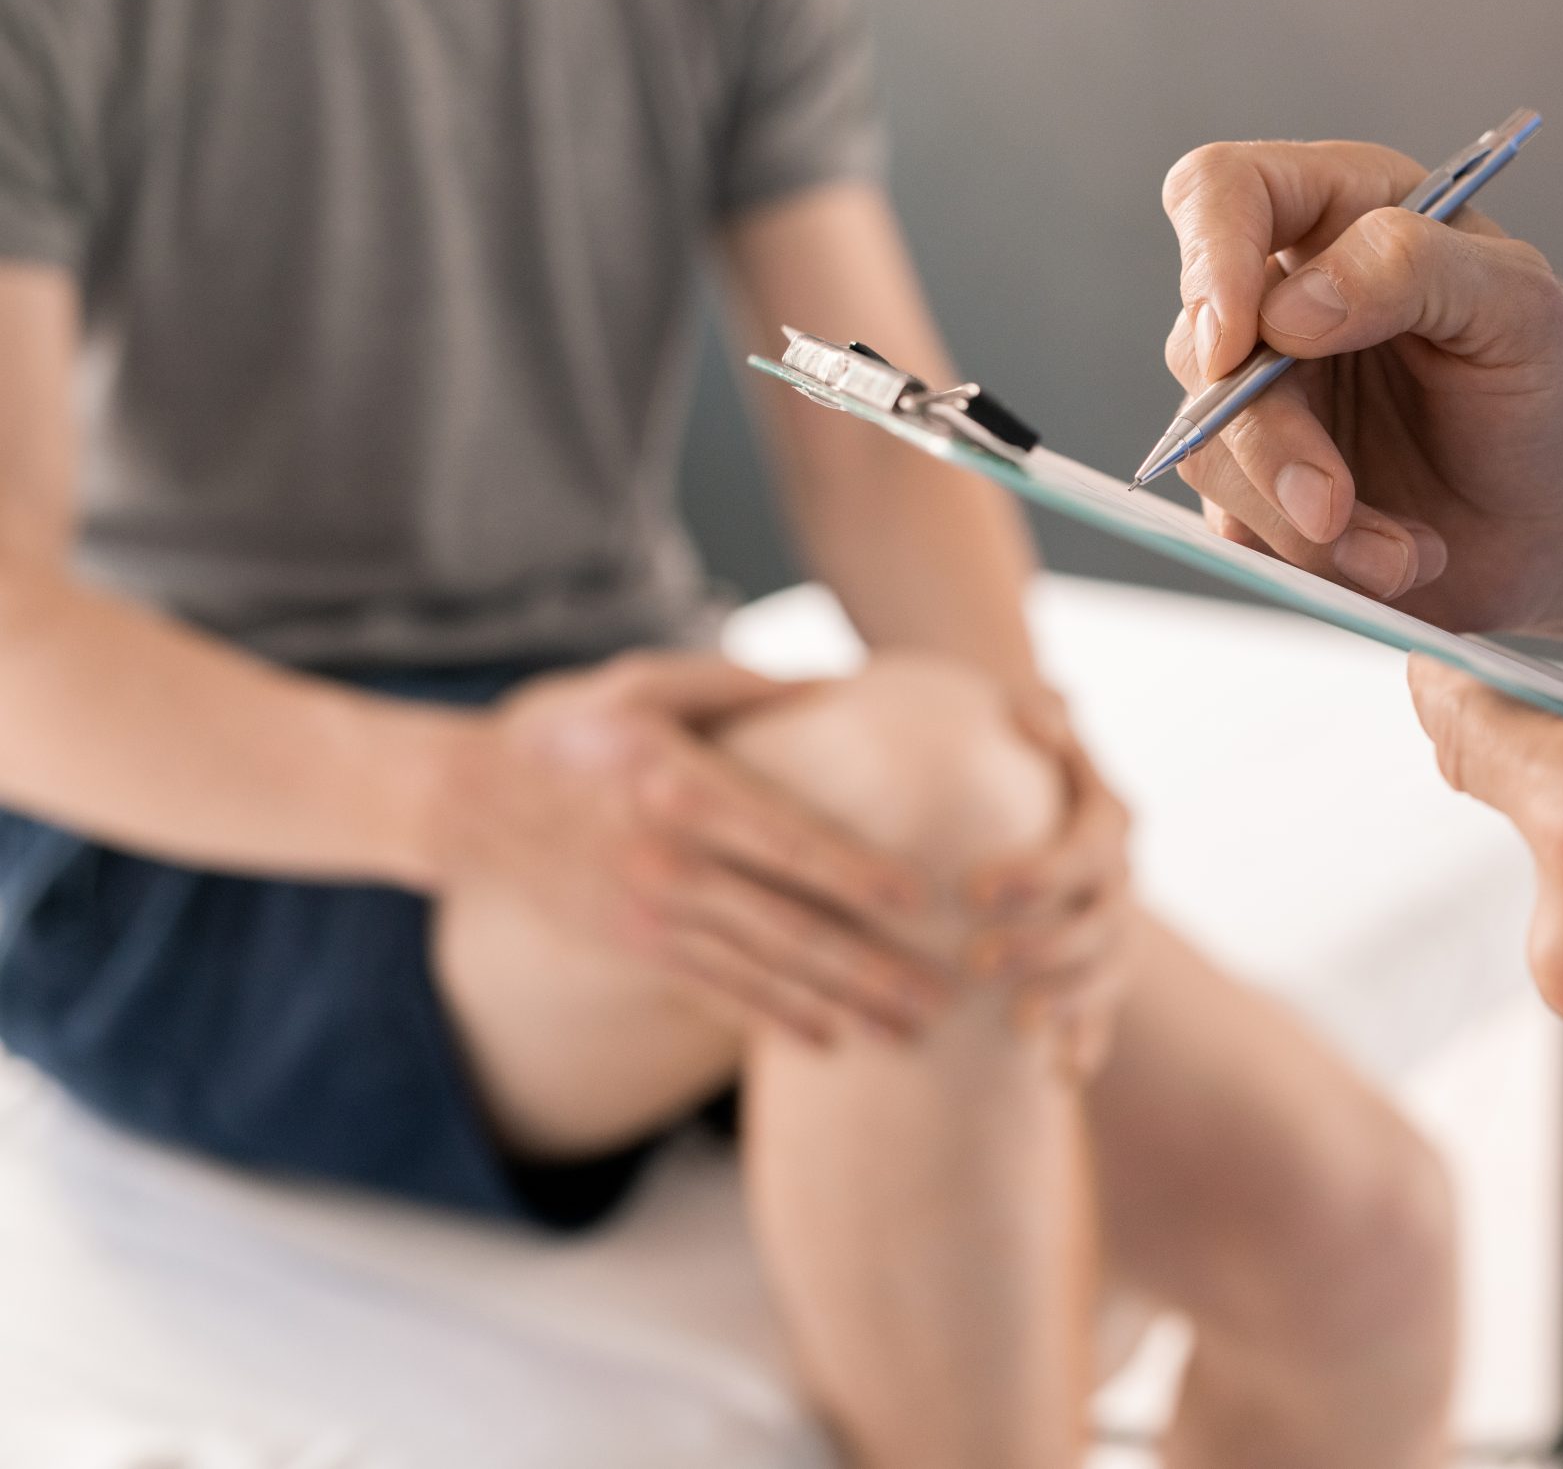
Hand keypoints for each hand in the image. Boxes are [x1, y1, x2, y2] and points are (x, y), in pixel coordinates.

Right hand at [425, 652, 948, 1047]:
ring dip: (840, 1006)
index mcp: (682, 790)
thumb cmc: (569, 730)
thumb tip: (837, 675)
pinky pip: (717, 993)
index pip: (787, 842)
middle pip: (788, 926)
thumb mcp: (646, 683)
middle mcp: (670, 864)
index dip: (855, 877)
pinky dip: (774, 1018)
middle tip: (945, 995)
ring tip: (908, 1033)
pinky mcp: (636, 948)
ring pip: (762, 973)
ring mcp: (651, 917)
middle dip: (870, 967)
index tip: (922, 902)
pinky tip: (828, 1041)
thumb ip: (741, 681)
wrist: (464, 802)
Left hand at [967, 688, 1136, 1080]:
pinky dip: (1085, 1046)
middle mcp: (1120, 877)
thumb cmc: (1013, 754)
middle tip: (979, 960)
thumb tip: (1039, 712)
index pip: (1087, 848)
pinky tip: (1060, 1075)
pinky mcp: (1098, 973)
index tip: (975, 888)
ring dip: (1070, 1002)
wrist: (1027, 799)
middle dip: (1046, 946)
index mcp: (1108, 818)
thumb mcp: (1028, 721)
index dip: (1039, 873)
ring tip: (1019, 1024)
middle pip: (1101, 920)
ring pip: (1109, 975)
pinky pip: (1103, 1018)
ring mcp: (1114, 929)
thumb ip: (1038, 710)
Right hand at [1159, 140, 1562, 632]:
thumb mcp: (1519, 306)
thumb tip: (1289, 307)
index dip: (1208, 257)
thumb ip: (1408, 269)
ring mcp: (1272, 397)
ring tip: (1402, 550)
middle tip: (1336, 505)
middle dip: (1267, 442)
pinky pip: (1237, 523)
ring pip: (1209, 447)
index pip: (1222, 192)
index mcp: (1346, 214)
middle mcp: (1290, 299)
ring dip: (1299, 520)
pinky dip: (1312, 559)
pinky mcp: (1268, 485)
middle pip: (1200, 345)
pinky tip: (1395, 559)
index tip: (1236, 345)